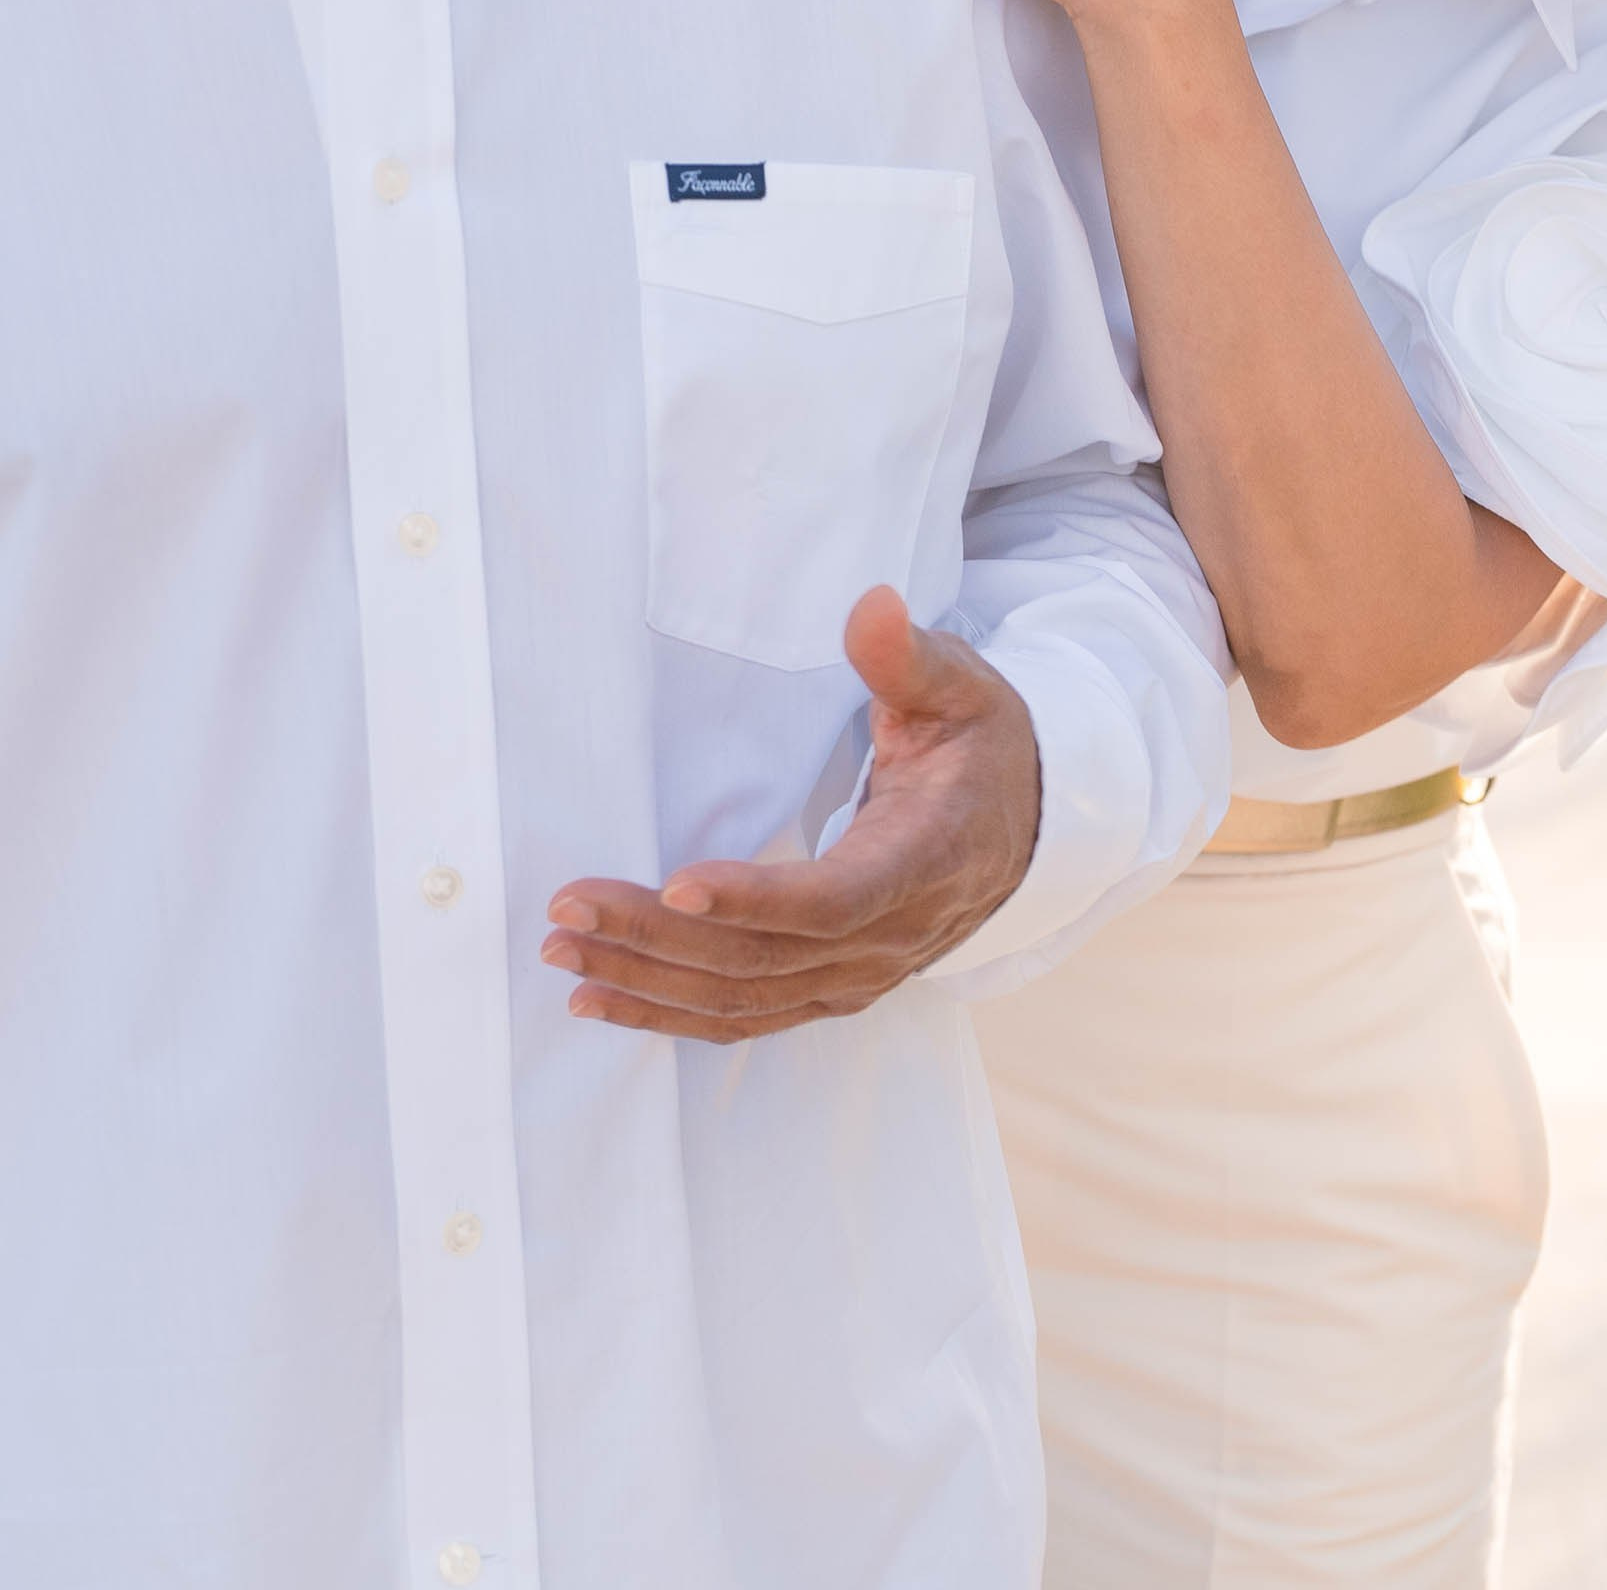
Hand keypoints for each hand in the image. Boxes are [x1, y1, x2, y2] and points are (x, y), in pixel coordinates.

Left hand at [540, 586, 1040, 1041]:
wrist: (1026, 826)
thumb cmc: (981, 746)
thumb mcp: (958, 687)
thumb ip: (906, 655)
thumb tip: (871, 604)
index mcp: (928, 857)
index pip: (839, 897)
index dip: (759, 899)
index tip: (678, 882)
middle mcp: (894, 935)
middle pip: (766, 958)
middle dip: (659, 938)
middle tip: (571, 906)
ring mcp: (861, 974)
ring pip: (745, 1000)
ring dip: (649, 982)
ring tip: (565, 952)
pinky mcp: (833, 989)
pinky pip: (747, 1018)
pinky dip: (671, 1015)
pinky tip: (603, 1000)